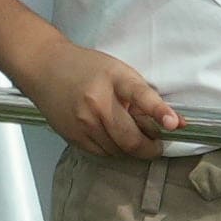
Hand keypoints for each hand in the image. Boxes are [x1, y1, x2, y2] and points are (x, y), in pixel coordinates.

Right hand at [38, 42, 181, 161]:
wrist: (45, 67)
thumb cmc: (86, 68)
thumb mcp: (118, 71)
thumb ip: (143, 95)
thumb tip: (173, 122)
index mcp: (113, 79)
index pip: (141, 96)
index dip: (160, 111)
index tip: (174, 124)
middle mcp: (97, 102)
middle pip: (130, 138)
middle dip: (150, 148)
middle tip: (157, 145)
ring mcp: (83, 122)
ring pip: (118, 151)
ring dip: (131, 149)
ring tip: (131, 135)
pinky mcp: (73, 136)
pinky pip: (102, 153)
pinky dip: (113, 150)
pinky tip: (112, 136)